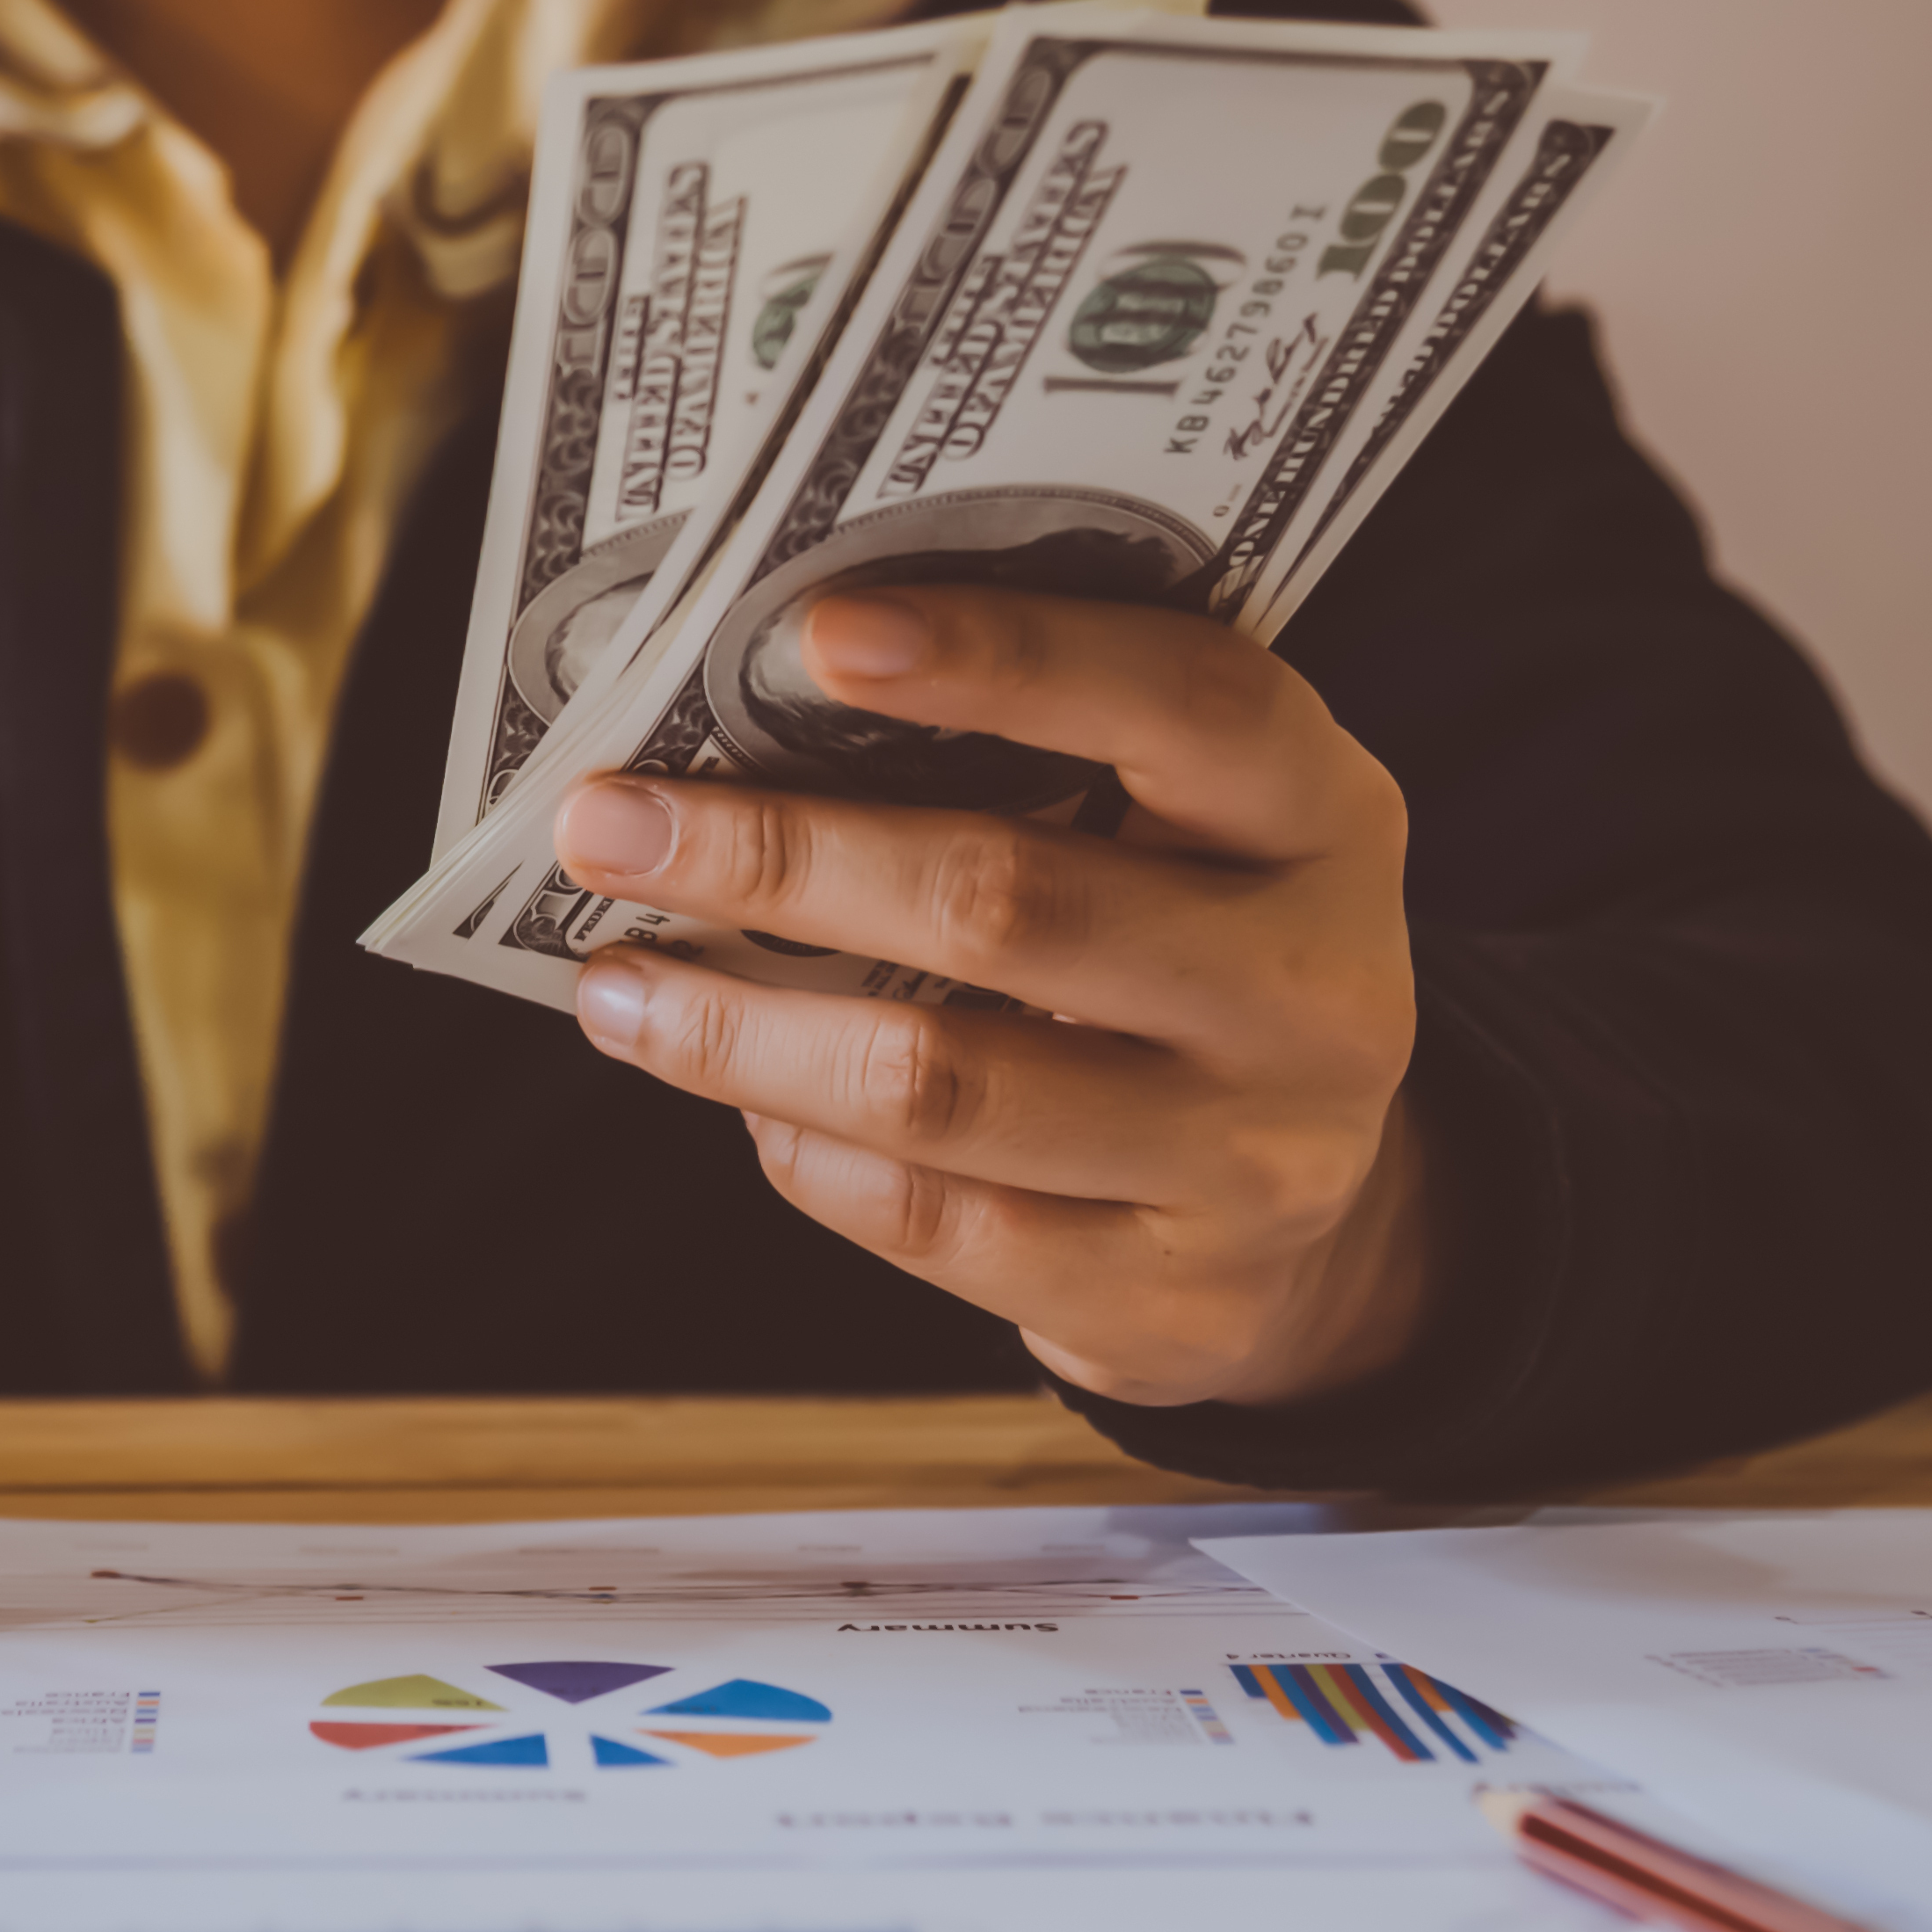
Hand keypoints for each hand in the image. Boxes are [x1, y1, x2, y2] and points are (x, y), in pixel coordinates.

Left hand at [549, 588, 1433, 1408]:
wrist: (1317, 1225)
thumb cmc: (1192, 959)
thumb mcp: (1186, 835)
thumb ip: (1044, 764)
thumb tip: (763, 711)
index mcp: (1322, 819)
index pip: (1186, 704)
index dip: (1007, 659)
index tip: (815, 633)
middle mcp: (1310, 990)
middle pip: (1010, 905)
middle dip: (777, 857)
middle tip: (608, 823)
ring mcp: (1246, 1162)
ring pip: (940, 1086)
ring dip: (740, 1031)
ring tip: (619, 987)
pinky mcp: (1164, 1299)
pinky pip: (934, 1223)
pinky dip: (805, 1150)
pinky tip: (738, 1094)